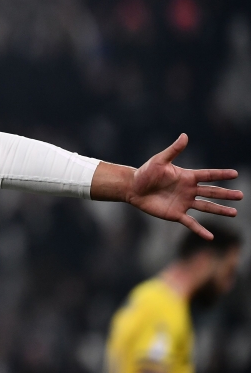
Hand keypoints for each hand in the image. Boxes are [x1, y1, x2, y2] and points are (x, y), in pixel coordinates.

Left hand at [101, 134, 242, 239]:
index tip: (235, 174)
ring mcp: (184, 203)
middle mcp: (189, 190)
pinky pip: (191, 223)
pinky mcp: (176, 214)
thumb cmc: (145, 173)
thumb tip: (185, 136)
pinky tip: (210, 237)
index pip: (208, 175)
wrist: (133, 188)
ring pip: (206, 207)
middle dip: (226, 194)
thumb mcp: (160, 161)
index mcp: (187, 177)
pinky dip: (200, 230)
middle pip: (212, 192)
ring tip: (234, 213)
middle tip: (241, 196)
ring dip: (220, 210)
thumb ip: (174, 150)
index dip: (221, 174)